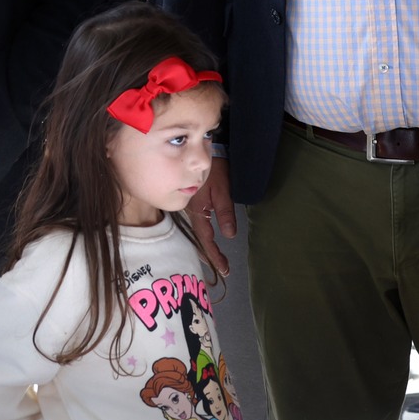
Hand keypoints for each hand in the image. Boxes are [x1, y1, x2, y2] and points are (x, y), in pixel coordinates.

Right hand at [186, 152, 236, 280]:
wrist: (204, 151)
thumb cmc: (215, 170)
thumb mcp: (222, 190)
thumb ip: (225, 212)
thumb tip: (228, 235)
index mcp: (197, 211)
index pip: (206, 239)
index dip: (215, 255)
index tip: (225, 268)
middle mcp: (190, 212)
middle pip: (198, 238)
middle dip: (209, 254)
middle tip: (222, 268)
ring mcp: (189, 207)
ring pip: (196, 232)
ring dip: (205, 246)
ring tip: (214, 260)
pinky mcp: (191, 202)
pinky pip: (196, 223)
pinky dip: (201, 235)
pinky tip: (205, 238)